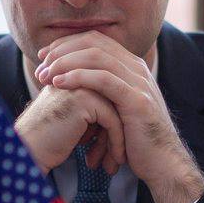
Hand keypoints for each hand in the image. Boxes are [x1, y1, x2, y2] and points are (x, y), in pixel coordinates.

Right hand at [14, 82, 129, 174]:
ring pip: (116, 111)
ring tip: (117, 161)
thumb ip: (92, 114)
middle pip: (114, 102)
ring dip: (119, 139)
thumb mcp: (73, 122)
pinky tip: (114, 160)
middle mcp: (76, 76)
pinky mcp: (84, 99)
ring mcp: (80, 85)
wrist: (27, 151)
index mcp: (72, 77)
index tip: (113, 149)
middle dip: (118, 132)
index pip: (107, 97)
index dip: (112, 125)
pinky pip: (112, 119)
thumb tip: (120, 122)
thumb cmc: (47, 143)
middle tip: (118, 157)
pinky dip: (116, 142)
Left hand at [34, 32, 203, 202]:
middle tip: (41, 65)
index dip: (67, 43)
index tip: (44, 56)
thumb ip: (101, 92)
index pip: (96, 40)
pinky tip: (59, 84)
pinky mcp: (136, 100)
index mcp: (131, 67)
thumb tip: (72, 83)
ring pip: (97, 57)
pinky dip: (78, 77)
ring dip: (65, 63)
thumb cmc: (135, 140)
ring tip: (44, 75)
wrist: (162, 162)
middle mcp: (137, 69)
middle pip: (94, 43)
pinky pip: (103, 79)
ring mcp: (139, 82)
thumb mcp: (116, 108)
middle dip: (63, 50)